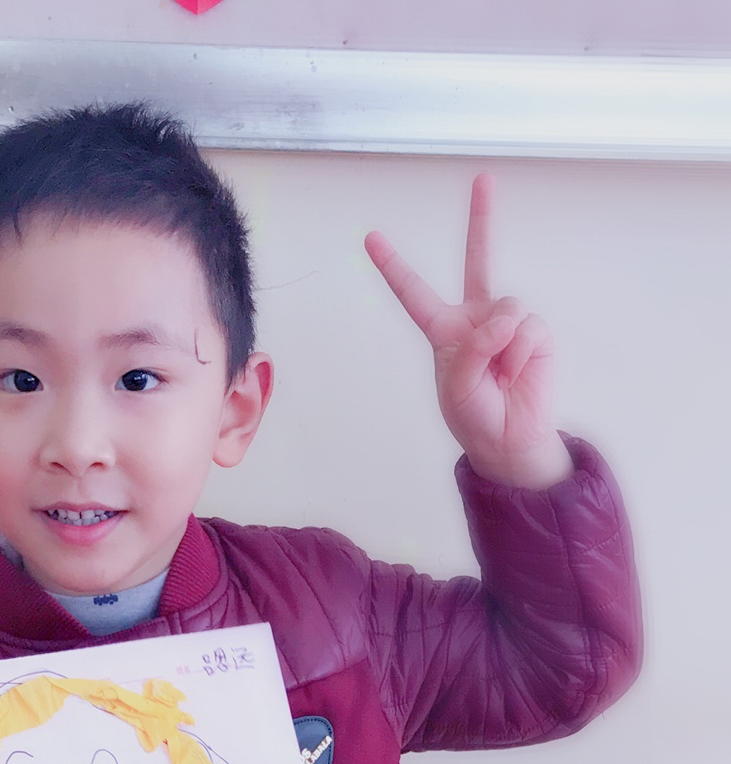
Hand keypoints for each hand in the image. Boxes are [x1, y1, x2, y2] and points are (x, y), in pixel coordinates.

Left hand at [364, 173, 572, 490]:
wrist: (509, 441)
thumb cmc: (475, 416)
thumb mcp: (457, 388)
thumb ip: (473, 349)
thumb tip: (506, 318)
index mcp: (444, 331)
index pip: (414, 293)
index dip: (394, 266)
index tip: (371, 238)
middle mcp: (477, 318)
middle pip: (477, 259)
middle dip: (482, 219)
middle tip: (483, 178)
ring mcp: (508, 322)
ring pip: (506, 306)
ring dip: (502, 345)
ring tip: (499, 375)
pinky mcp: (536, 333)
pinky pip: (528, 328)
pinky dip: (520, 354)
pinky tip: (515, 375)